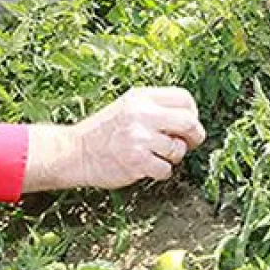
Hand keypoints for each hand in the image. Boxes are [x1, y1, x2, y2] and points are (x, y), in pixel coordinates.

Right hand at [72, 87, 206, 187]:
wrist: (75, 152)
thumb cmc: (104, 132)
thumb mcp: (129, 107)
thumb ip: (156, 109)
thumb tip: (190, 121)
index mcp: (142, 97)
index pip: (184, 98)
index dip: (192, 113)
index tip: (187, 124)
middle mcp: (142, 114)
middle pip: (189, 122)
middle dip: (195, 136)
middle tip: (189, 143)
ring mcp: (139, 137)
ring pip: (178, 149)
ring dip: (173, 157)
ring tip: (157, 155)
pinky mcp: (136, 161)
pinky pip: (166, 169)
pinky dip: (161, 172)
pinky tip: (148, 167)